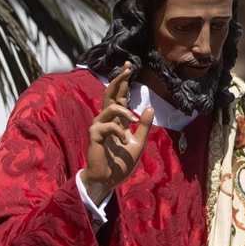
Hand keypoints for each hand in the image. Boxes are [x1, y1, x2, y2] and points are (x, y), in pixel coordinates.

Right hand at [82, 62, 154, 204]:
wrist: (108, 180)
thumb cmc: (120, 163)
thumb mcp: (139, 143)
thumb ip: (144, 127)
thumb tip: (150, 108)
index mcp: (117, 121)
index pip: (119, 96)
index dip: (123, 81)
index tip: (128, 65)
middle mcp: (106, 120)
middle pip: (110, 94)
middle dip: (119, 80)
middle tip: (127, 68)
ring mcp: (99, 126)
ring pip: (110, 107)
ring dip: (124, 112)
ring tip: (133, 121)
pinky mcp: (94, 135)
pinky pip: (108, 126)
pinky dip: (118, 131)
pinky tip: (124, 140)